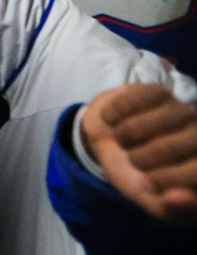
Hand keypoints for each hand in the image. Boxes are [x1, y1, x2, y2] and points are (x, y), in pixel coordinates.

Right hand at [81, 83, 196, 226]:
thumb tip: (182, 200)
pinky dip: (114, 113)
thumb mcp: (149, 200)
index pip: (195, 172)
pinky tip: (113, 119)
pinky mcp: (158, 91)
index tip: (147, 184)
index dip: (166, 180)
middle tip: (134, 160)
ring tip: (123, 140)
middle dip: (139, 159)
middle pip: (167, 148)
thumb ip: (167, 207)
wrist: (111, 142)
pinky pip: (130, 101)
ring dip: (124, 136)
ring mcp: (181, 110)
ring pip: (146, 123)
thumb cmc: (137, 174)